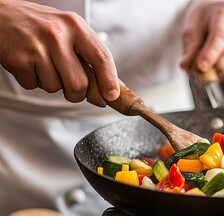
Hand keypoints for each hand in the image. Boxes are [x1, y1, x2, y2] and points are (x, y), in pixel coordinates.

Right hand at [0, 0, 119, 101]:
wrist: (1, 15)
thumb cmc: (40, 26)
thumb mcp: (70, 31)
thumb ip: (90, 55)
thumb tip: (114, 86)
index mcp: (76, 26)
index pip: (101, 57)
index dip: (109, 80)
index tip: (112, 96)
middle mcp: (57, 34)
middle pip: (79, 83)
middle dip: (76, 93)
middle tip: (71, 88)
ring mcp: (37, 46)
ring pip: (55, 87)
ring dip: (51, 84)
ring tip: (44, 65)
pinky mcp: (19, 59)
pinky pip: (34, 85)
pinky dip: (32, 80)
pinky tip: (29, 63)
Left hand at [180, 0, 223, 79]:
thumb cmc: (210, 15)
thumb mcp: (194, 21)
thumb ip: (190, 44)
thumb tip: (186, 66)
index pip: (220, 37)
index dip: (210, 54)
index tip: (201, 67)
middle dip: (208, 69)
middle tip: (195, 69)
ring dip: (215, 72)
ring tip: (209, 58)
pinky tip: (221, 58)